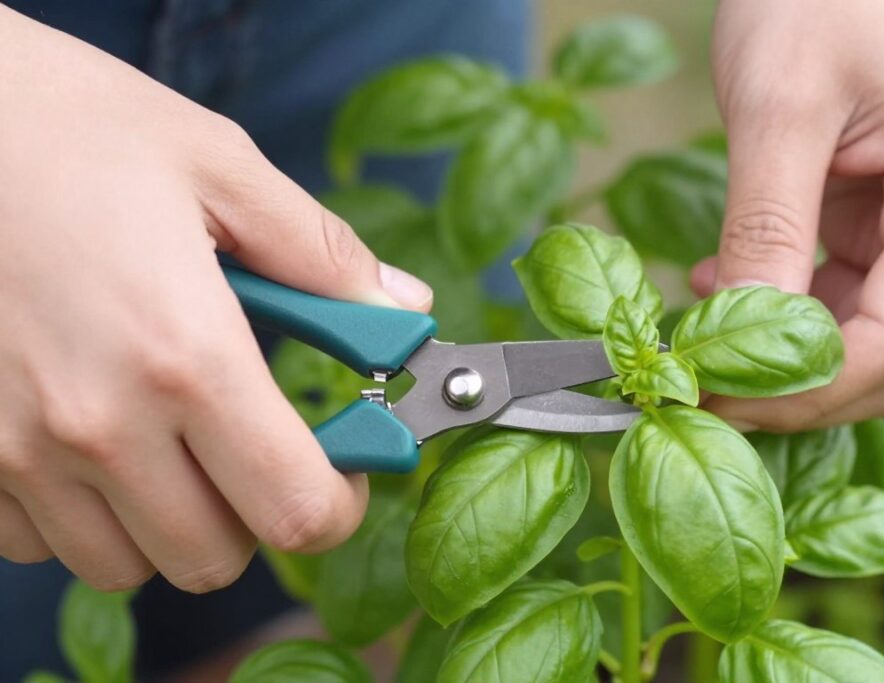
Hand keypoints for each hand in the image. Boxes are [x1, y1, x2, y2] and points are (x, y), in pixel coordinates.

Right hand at [0, 7, 431, 591]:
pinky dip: (81, 513)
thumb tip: (402, 312)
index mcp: (188, 355)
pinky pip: (36, 543)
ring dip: (168, 520)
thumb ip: (324, 257)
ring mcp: (17, 449)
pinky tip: (92, 437)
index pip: (295, 510)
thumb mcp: (221, 167)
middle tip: (257, 444)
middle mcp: (99, 424)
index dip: (339, 505)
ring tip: (171, 435)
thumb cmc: (73, 126)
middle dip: (256, 515)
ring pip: (124, 565)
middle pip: (214, 558)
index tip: (343, 468)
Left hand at [692, 0, 883, 429]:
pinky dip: (785, 309)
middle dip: (794, 388)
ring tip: (700, 338)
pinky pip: (847, 293)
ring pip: (870, 337)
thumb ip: (765, 231)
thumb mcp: (780, 108)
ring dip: (784, 354)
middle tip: (699, 386)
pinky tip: (721, 287)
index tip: (708, 395)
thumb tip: (735, 341)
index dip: (796, 390)